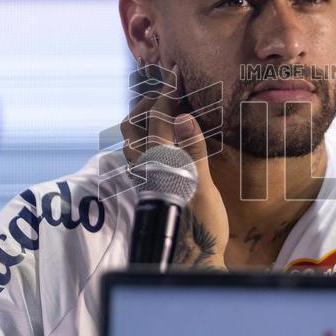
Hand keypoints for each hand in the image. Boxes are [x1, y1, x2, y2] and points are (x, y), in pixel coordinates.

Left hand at [120, 65, 228, 269]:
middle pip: (133, 123)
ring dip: (144, 116)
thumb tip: (181, 116)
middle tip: (171, 87)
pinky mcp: (151, 187)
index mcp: (160, 164)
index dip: (166, 92)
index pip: (157, 118)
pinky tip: (165, 134)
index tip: (176, 73)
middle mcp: (147, 169)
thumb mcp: (204, 189)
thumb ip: (191, 151)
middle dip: (149, 99)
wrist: (194, 262)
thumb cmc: (204, 229)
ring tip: (165, 105)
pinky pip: (140, 151)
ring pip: (131, 138)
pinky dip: (147, 133)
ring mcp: (146, 179)